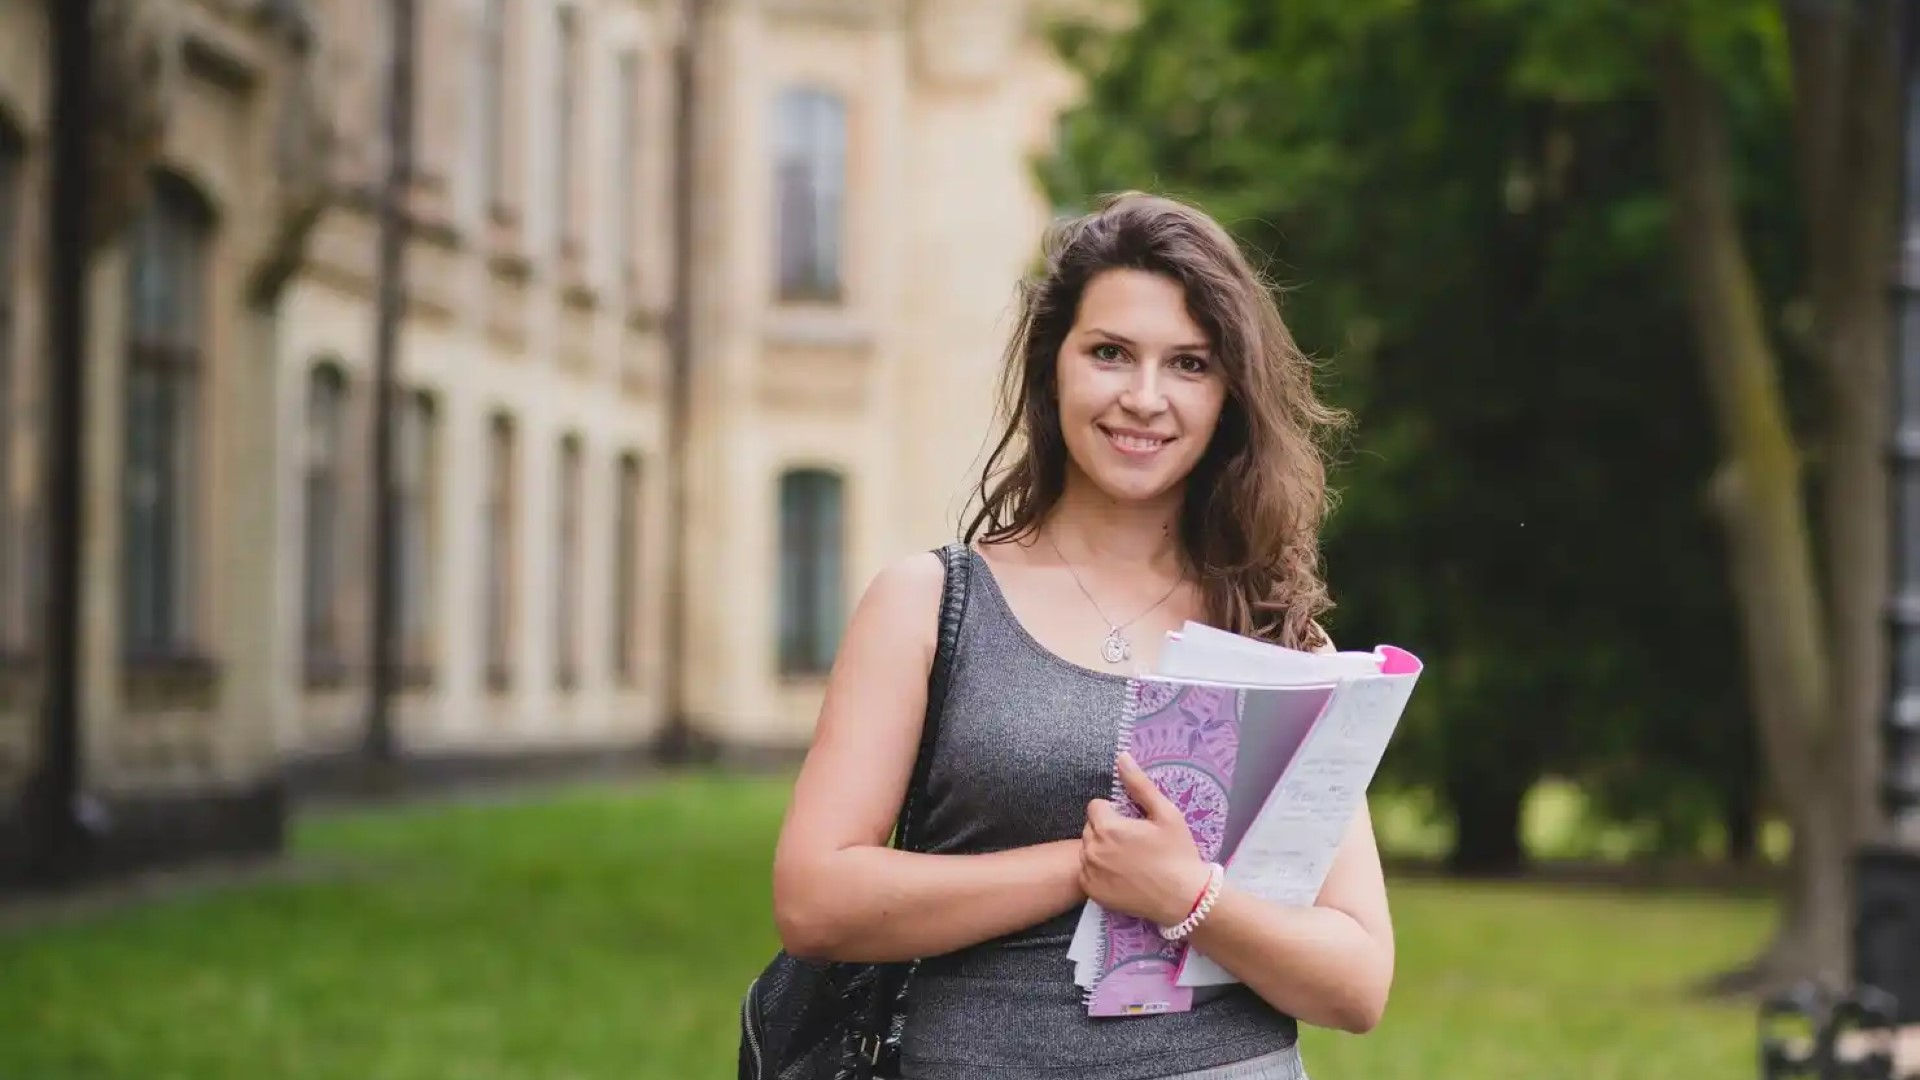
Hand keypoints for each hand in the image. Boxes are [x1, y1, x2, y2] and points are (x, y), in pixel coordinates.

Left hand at [1079, 752, 1212, 926]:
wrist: (1184, 898)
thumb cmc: (1177, 853)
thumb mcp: (1166, 814)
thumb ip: (1140, 785)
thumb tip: (1122, 757)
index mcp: (1108, 827)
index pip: (1096, 807)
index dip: (1114, 813)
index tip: (1132, 824)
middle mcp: (1092, 849)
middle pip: (1091, 828)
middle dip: (1107, 830)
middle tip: (1133, 843)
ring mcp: (1091, 873)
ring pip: (1088, 850)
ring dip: (1101, 850)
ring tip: (1129, 861)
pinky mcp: (1092, 892)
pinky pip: (1087, 872)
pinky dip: (1099, 872)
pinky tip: (1122, 876)